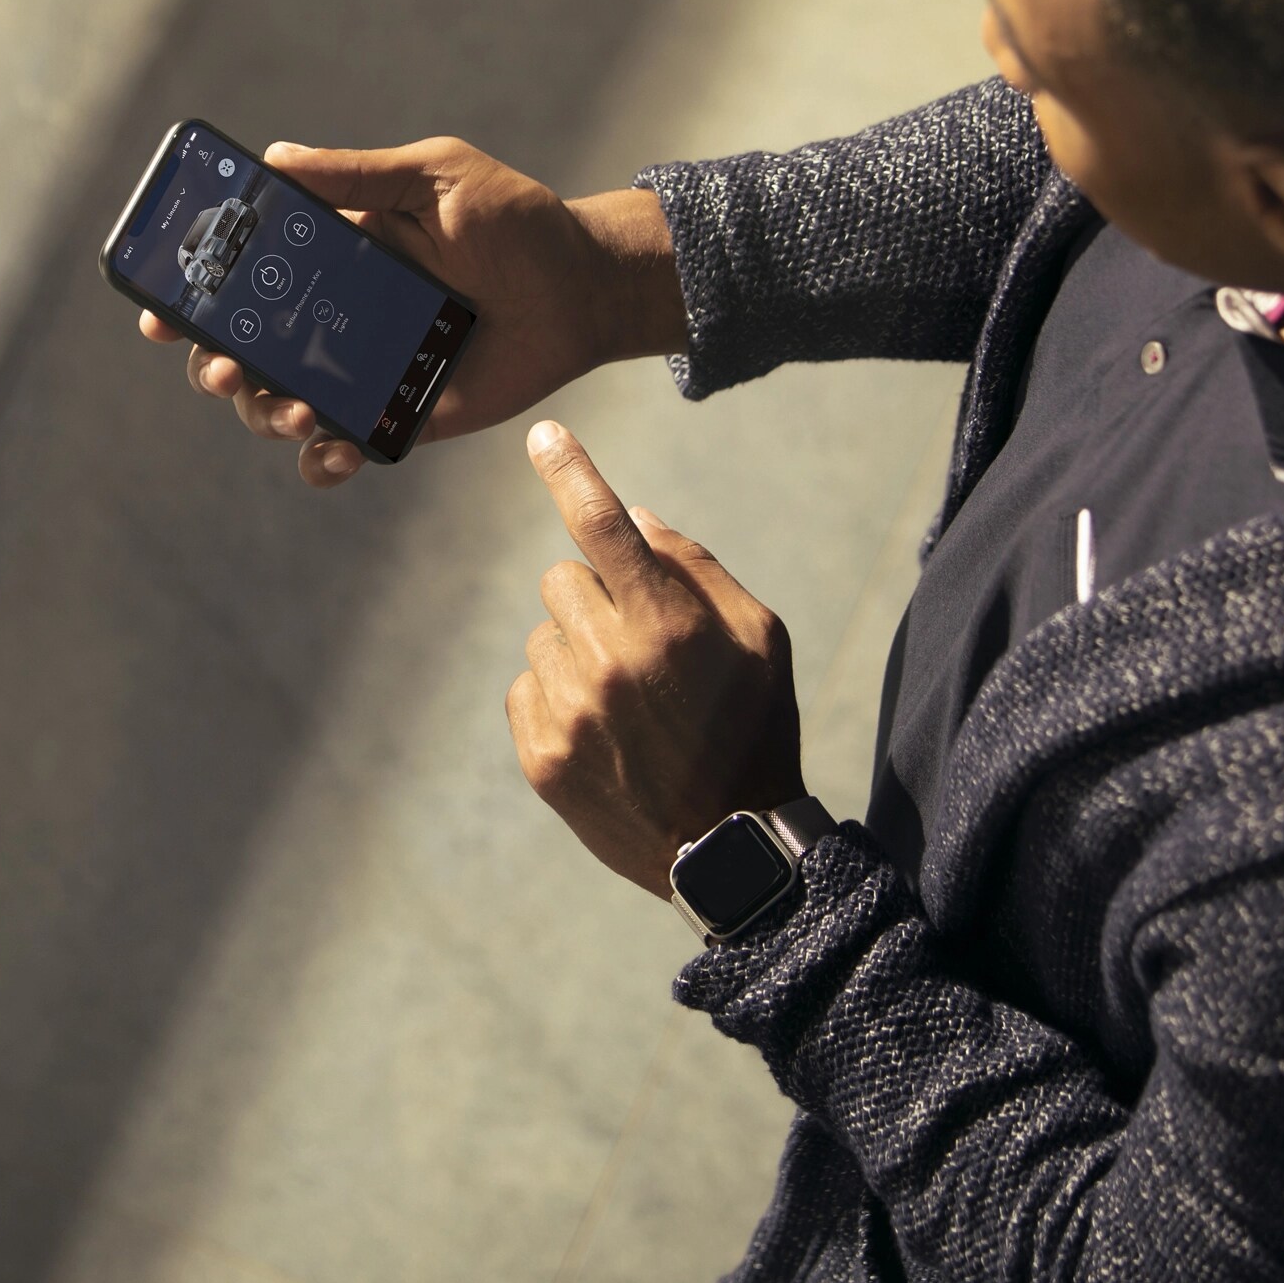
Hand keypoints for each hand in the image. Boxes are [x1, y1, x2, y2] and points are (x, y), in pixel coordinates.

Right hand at [140, 139, 682, 487]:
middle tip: (228, 366)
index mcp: (329, 258)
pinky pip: (342, 449)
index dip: (188, 294)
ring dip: (266, 414)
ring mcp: (364, 371)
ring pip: (278, 406)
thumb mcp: (436, 177)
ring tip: (298, 410)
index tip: (158, 309)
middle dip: (213, 364)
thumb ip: (359, 173)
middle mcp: (334, 317)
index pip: (239, 278)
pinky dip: (324, 460)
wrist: (583, 287)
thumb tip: (273, 159)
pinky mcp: (402, 416)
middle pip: (240, 351)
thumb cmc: (513, 221)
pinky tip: (336, 450)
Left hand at [506, 422, 804, 898]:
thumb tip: (635, 516)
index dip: (570, 471)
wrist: (729, 847)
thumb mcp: (759, 638)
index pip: (603, 524)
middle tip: (640, 642)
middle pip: (561, 577)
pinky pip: (524, 687)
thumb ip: (696, 568)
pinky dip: (555, 695)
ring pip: (542, 632)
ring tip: (625, 697)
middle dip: (596, 595)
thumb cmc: (755, 728)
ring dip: (575, 648)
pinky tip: (602, 730)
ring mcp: (569, 711)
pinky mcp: (542, 755)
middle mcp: (610, 659)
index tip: (542, 435)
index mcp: (667, 622)